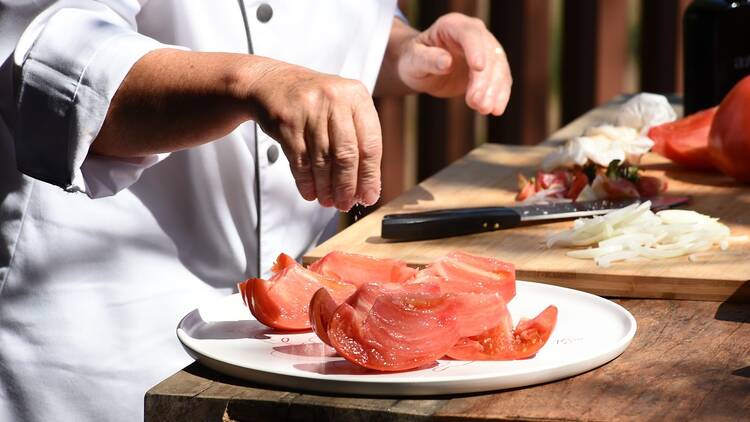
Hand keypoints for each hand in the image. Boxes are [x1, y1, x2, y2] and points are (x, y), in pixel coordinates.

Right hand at [245, 61, 381, 210]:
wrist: (272, 83)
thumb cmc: (315, 102)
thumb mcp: (343, 108)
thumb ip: (359, 140)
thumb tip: (368, 187)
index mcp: (356, 96)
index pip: (371, 144)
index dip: (370, 176)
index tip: (368, 196)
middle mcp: (335, 99)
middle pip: (346, 155)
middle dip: (347, 186)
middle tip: (346, 204)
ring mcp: (309, 110)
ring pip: (322, 161)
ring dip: (326, 188)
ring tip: (329, 201)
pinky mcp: (287, 121)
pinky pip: (300, 161)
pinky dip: (306, 181)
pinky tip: (311, 192)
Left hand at [396, 13, 511, 114]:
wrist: (422, 69)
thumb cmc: (414, 61)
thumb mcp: (414, 61)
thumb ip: (428, 60)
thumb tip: (446, 62)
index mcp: (452, 25)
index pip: (469, 34)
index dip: (475, 50)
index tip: (478, 68)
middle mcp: (473, 33)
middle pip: (488, 53)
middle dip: (485, 79)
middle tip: (476, 103)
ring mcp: (485, 50)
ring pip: (499, 67)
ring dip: (494, 90)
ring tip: (484, 109)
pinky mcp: (490, 68)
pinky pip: (501, 79)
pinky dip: (500, 95)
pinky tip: (496, 109)